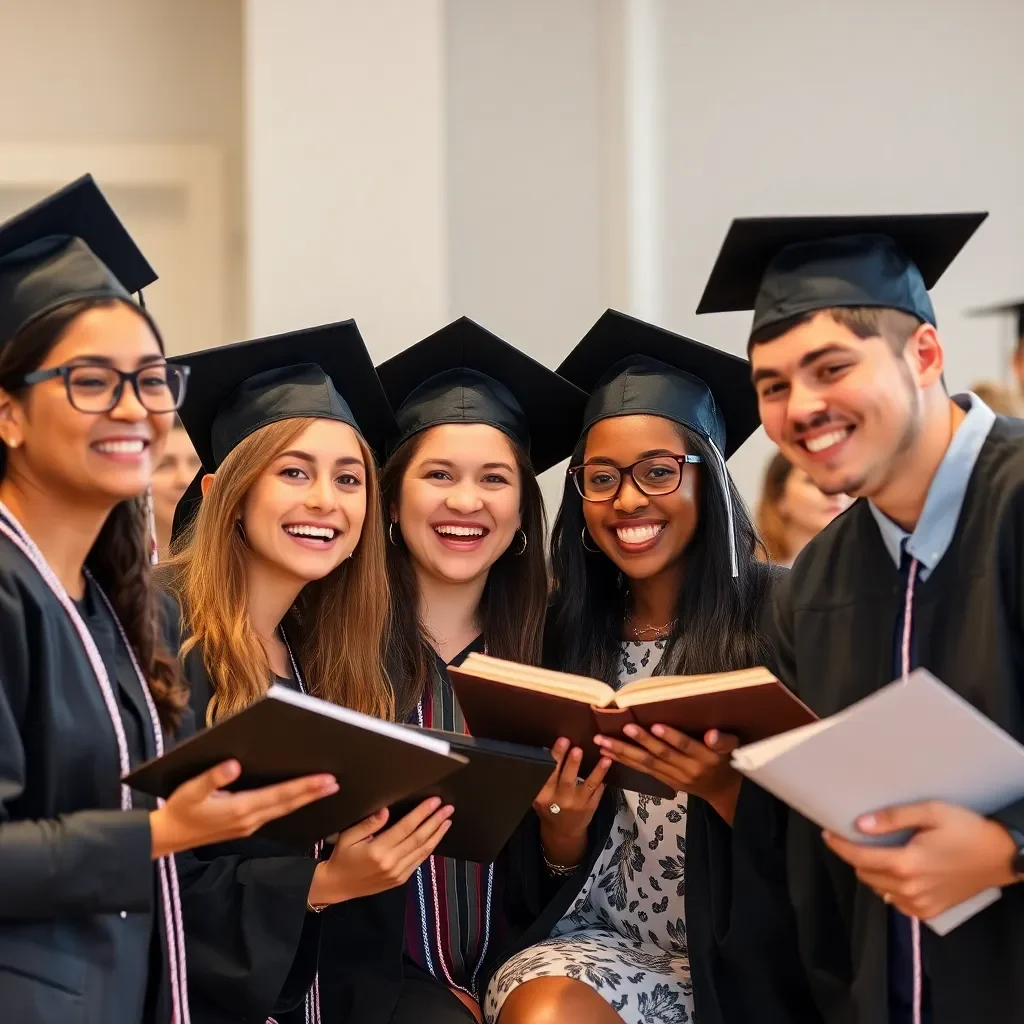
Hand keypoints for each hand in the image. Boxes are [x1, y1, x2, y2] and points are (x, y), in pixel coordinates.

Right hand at [150, 760, 337, 858]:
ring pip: (284, 810)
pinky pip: (275, 814)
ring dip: (305, 799)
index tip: (325, 779)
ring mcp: (248, 825)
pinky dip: (290, 805)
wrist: (167, 837)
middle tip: (336, 782)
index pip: (279, 795)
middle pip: (287, 804)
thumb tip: (233, 764)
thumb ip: (212, 778)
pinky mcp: (245, 826)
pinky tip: (300, 798)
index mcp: (239, 809)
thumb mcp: (190, 791)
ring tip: (327, 789)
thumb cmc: (179, 810)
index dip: (304, 787)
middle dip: (313, 793)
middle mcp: (249, 819)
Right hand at [307, 797, 453, 904]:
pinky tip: (435, 838)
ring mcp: (397, 873)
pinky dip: (429, 849)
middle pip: (419, 838)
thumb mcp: (348, 837)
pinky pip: (418, 862)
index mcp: (378, 850)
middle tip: (448, 808)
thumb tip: (386, 812)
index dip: (422, 813)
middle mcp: (391, 862)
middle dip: (435, 821)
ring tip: (447, 821)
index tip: (434, 802)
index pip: (406, 827)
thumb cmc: (342, 857)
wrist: (338, 885)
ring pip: (422, 851)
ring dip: (437, 834)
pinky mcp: (400, 880)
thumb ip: (368, 824)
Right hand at [533, 738, 609, 867]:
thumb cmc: (550, 807)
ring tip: (605, 758)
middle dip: (572, 764)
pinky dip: (602, 778)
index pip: (548, 774)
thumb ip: (544, 776)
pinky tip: (608, 766)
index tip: (562, 741)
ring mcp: (578, 805)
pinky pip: (598, 790)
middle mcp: (561, 801)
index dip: (555, 758)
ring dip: (597, 772)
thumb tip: (552, 748)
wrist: (563, 832)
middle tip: (577, 749)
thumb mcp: (541, 795)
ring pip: (588, 786)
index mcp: (544, 796)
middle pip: (566, 780)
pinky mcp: (591, 806)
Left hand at [594, 725, 740, 821]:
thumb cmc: (725, 760)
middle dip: (641, 742)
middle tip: (624, 728)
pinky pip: (642, 771)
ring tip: (603, 741)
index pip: (687, 746)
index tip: (656, 725)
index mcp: (705, 758)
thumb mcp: (733, 748)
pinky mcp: (665, 782)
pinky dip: (624, 761)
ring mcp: (674, 777)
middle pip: (661, 755)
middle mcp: (687, 770)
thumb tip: (711, 734)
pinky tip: (607, 753)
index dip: (672, 737)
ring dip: (623, 752)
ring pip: (646, 764)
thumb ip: (723, 741)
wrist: (723, 791)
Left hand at [823, 800, 1019, 919]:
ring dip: (871, 871)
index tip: (828, 833)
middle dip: (855, 856)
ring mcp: (920, 905)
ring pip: (878, 888)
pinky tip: (899, 868)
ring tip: (879, 850)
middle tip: (857, 837)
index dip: (839, 846)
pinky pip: (895, 900)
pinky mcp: (929, 912)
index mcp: (908, 865)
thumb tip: (860, 824)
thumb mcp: (930, 812)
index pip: (858, 859)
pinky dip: (889, 885)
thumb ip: (892, 818)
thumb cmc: (967, 829)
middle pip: (864, 874)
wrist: (1001, 856)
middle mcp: (911, 890)